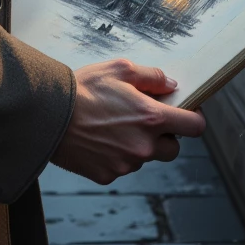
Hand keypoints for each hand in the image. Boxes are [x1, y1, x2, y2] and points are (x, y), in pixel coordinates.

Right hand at [52, 59, 204, 183]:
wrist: (49, 114)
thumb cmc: (84, 89)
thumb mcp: (120, 69)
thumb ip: (152, 76)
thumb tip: (171, 85)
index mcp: (151, 118)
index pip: (195, 127)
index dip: (194, 119)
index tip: (185, 113)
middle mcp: (144, 146)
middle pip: (173, 149)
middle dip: (165, 136)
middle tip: (144, 120)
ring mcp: (126, 164)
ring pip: (145, 157)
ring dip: (138, 145)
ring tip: (113, 126)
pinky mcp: (108, 175)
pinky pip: (122, 166)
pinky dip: (115, 155)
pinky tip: (98, 139)